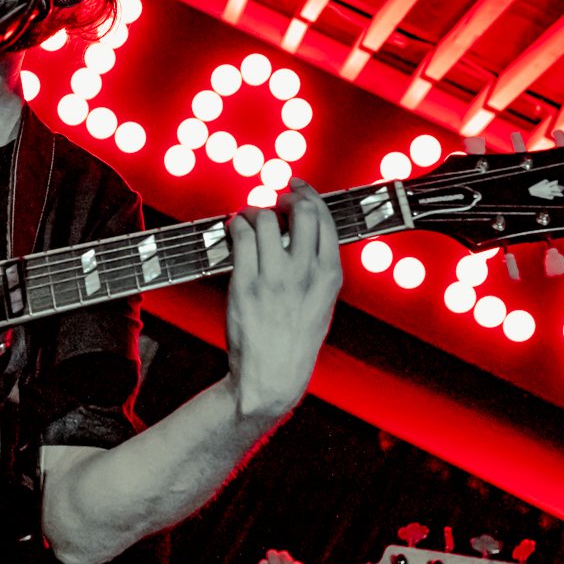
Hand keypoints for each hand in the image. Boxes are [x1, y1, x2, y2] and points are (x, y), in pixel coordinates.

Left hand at [224, 179, 340, 416]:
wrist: (272, 376)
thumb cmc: (295, 341)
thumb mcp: (322, 303)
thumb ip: (317, 267)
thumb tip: (303, 230)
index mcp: (329, 276)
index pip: (325, 219)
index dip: (309, 195)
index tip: (297, 188)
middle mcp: (305, 273)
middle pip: (301, 210)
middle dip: (285, 197)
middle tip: (273, 201)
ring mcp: (274, 277)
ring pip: (266, 219)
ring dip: (255, 211)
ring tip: (249, 219)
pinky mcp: (246, 283)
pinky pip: (241, 237)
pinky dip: (236, 225)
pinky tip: (234, 230)